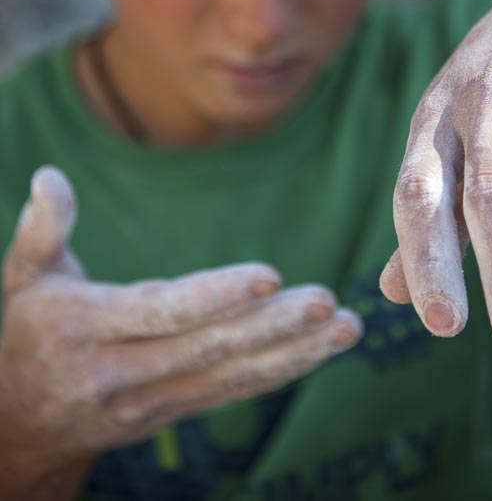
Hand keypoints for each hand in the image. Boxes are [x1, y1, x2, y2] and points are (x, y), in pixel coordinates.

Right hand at [0, 166, 361, 467]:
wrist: (19, 426)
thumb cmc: (29, 332)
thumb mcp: (24, 278)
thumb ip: (41, 230)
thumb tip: (49, 176)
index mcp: (84, 328)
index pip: (158, 311)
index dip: (214, 296)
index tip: (269, 277)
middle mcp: (119, 373)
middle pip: (206, 347)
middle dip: (272, 327)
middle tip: (328, 301)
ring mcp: (149, 402)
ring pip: (230, 375)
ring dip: (294, 352)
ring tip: (347, 327)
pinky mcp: (172, 412)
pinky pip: (233, 390)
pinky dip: (281, 370)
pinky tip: (323, 349)